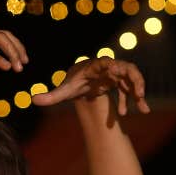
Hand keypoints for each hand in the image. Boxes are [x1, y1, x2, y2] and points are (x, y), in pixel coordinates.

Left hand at [31, 57, 150, 115]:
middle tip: (139, 93)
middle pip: (126, 68)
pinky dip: (136, 99)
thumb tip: (32, 100)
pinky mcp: (121, 83)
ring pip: (132, 79)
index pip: (107, 63)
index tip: (118, 72)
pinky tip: (140, 111)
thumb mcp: (63, 91)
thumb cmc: (72, 84)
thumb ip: (50, 96)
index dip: (114, 66)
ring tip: (143, 108)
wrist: (80, 83)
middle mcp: (109, 68)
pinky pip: (131, 90)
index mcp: (96, 67)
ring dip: (138, 92)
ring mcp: (117, 75)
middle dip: (134, 80)